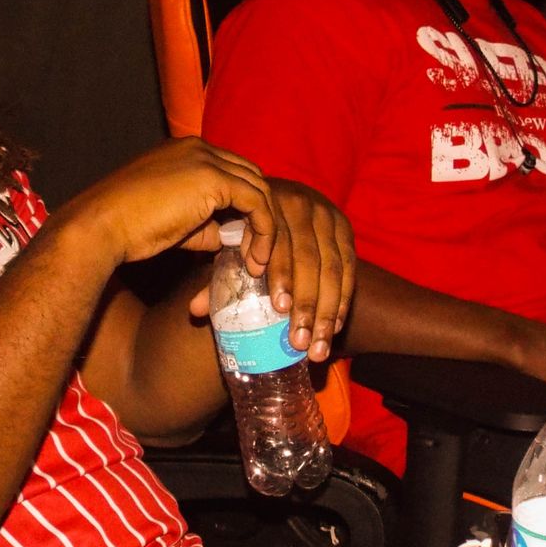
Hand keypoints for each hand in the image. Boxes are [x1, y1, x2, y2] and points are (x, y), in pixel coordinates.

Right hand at [60, 137, 276, 273]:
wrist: (100, 227)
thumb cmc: (127, 229)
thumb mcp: (175, 224)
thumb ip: (205, 225)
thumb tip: (229, 238)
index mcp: (186, 152)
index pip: (232, 173)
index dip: (244, 208)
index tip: (245, 244)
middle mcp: (199, 147)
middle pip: (251, 177)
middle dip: (261, 217)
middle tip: (259, 255)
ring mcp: (206, 158)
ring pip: (260, 188)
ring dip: (266, 228)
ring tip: (259, 263)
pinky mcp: (213, 177)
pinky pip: (257, 202)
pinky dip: (264, 230)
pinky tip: (256, 258)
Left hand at [186, 178, 355, 361]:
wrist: (280, 198)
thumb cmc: (247, 229)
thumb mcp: (231, 245)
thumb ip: (218, 276)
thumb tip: (196, 310)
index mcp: (268, 204)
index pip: (278, 242)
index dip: (282, 275)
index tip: (280, 309)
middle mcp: (302, 204)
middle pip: (310, 259)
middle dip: (307, 304)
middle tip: (299, 342)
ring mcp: (327, 215)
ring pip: (333, 268)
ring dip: (327, 312)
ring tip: (318, 348)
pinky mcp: (344, 228)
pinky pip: (349, 268)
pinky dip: (344, 300)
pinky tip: (335, 328)